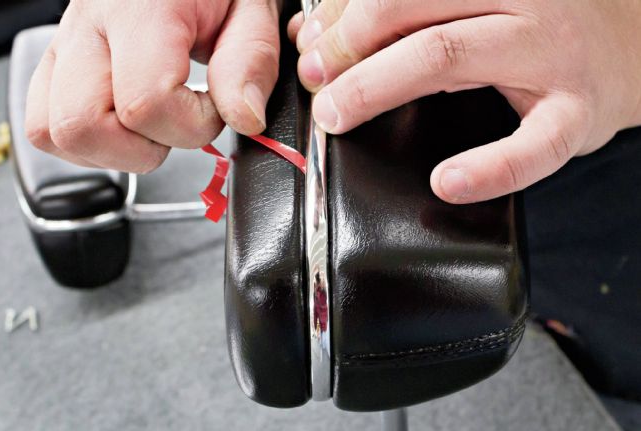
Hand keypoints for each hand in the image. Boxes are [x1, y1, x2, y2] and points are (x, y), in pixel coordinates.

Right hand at [25, 0, 280, 172]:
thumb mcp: (252, 11)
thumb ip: (251, 63)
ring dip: (111, 150)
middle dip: (144, 148)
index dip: (192, 127)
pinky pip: (46, 124)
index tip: (216, 110)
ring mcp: (65, 43)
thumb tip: (244, 117)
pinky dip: (88, 141)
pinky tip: (126, 126)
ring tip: (155, 125)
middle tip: (181, 123)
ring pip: (53, 133)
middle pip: (82, 125)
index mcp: (138, 8)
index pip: (144, 104)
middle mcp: (88, 24)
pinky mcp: (57, 61)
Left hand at [290, 0, 640, 202]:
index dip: (340, 17)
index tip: (308, 46)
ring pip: (449, 56)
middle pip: (411, 10)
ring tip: (337, 115)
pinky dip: (489, 167)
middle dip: (347, 47)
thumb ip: (401, 15)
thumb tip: (315, 30)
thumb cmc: (531, 29)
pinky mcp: (575, 112)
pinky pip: (532, 144)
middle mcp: (519, 1)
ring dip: (378, 87)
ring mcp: (549, 53)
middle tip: (313, 81)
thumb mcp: (467, 8)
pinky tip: (446, 181)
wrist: (625, 47)